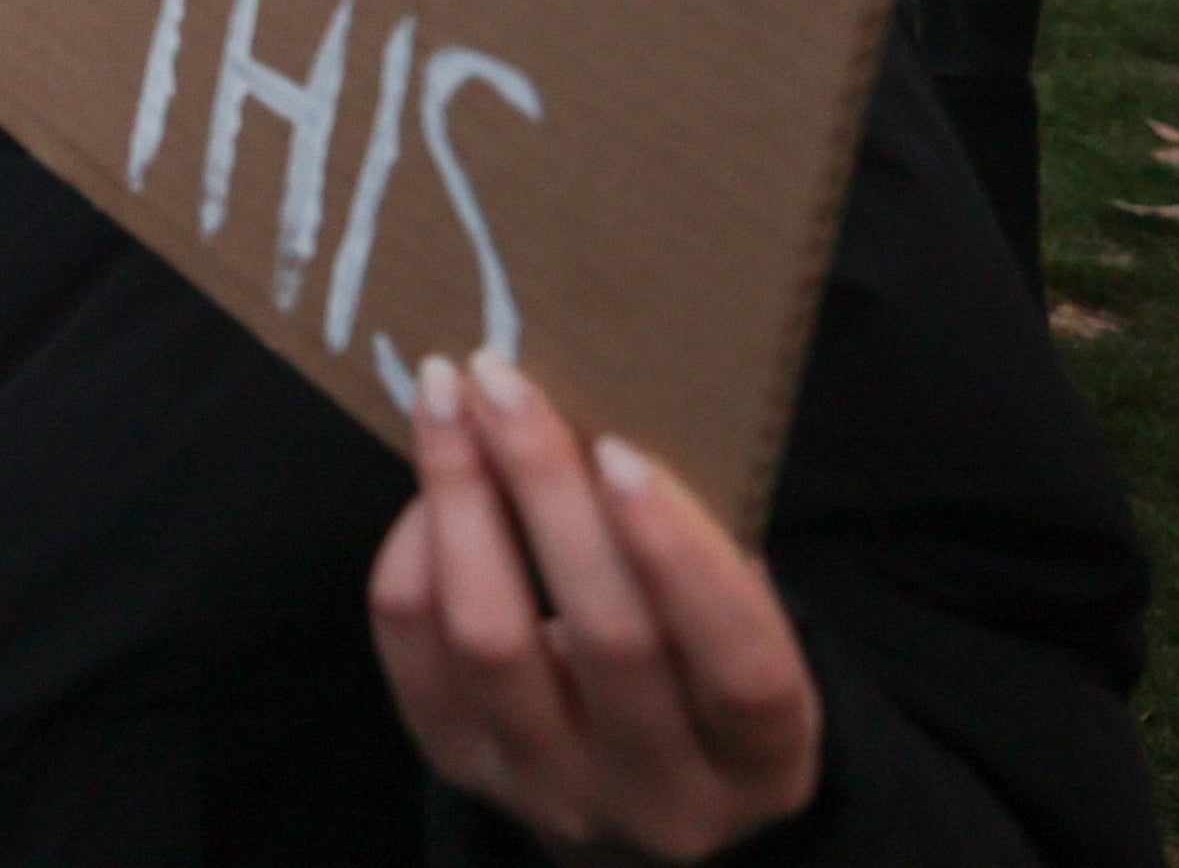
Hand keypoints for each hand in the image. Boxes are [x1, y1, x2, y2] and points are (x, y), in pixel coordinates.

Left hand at [369, 352, 818, 862]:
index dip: (682, 558)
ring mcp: (553, 791)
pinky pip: (417, 647)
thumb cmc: (696, 667)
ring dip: (461, 500)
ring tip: (446, 401)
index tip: (620, 451)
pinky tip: (431, 482)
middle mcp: (664, 799)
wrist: (632, 793)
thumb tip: (611, 411)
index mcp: (763, 759)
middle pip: (609, 640)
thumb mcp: (739, 632)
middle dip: (548, 488)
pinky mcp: (462, 766)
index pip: (742, 669)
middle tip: (503, 379)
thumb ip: (703, 549)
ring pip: (493, 641)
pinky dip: (415, 548)